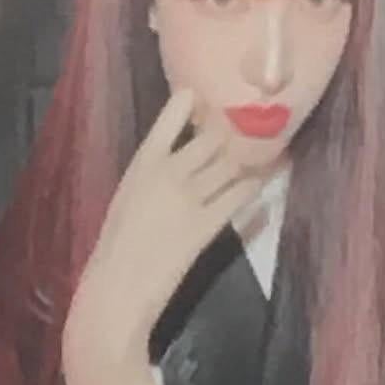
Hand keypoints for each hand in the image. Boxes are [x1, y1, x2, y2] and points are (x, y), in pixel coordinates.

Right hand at [61, 89, 262, 384]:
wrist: (118, 288)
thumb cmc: (116, 248)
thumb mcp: (128, 200)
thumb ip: (153, 179)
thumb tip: (181, 165)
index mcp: (142, 163)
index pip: (171, 117)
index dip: (192, 103)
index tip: (207, 96)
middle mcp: (169, 171)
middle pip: (212, 137)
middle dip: (232, 130)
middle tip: (250, 123)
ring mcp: (190, 196)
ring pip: (230, 163)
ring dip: (250, 154)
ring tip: (268, 146)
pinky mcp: (208, 224)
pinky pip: (239, 195)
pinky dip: (255, 185)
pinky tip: (264, 180)